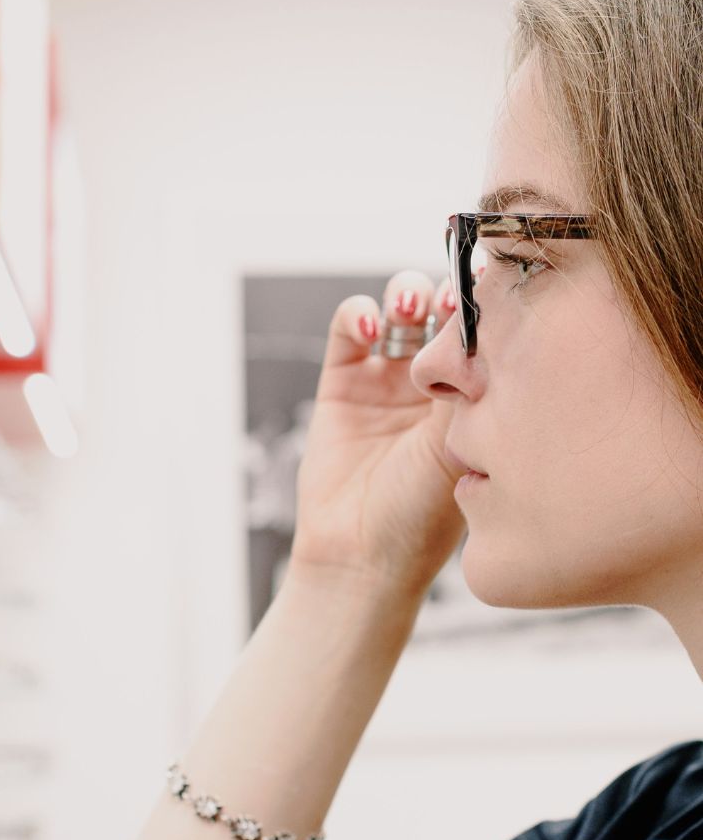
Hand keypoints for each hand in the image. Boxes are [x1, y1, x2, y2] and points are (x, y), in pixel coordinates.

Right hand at [289, 270, 467, 593]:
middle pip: (446, 308)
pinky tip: (369, 327)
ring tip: (411, 309)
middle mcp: (434, 381)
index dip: (490, 301)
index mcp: (476, 394)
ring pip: (400, 308)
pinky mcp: (342, 381)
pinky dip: (357, 314)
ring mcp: (387, 378)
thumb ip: (471, 384)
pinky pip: (349, 328)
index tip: (497, 287)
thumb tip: (491, 321)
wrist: (362, 553)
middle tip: (454, 301)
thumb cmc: (424, 514)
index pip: (489, 328)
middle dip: (450, 292)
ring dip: (406, 295)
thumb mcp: (462, 445)